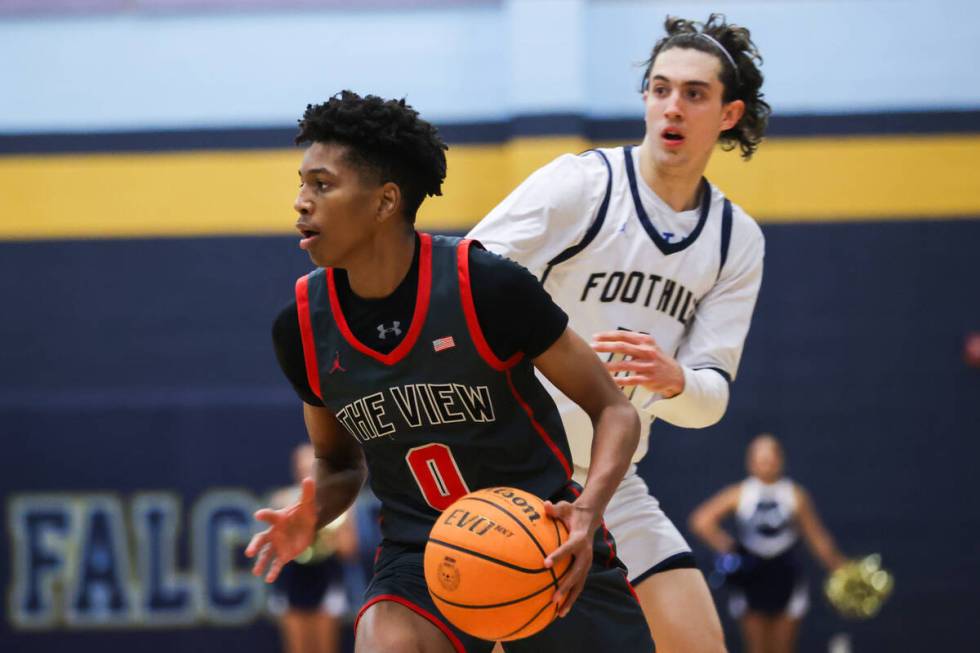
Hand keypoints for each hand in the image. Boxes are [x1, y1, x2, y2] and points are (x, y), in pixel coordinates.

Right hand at [245, 477, 317, 581]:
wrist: (306, 525)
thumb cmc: (304, 513)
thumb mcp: (308, 503)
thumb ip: (307, 492)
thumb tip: (309, 478)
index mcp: (278, 519)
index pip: (269, 516)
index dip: (264, 515)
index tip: (257, 515)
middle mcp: (274, 533)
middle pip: (260, 539)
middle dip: (255, 546)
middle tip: (249, 552)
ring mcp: (277, 545)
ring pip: (266, 555)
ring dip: (261, 563)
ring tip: (255, 572)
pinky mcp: (283, 555)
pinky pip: (276, 564)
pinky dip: (273, 572)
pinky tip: (269, 580)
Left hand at [542, 499, 598, 616]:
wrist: (590, 518)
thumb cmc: (572, 513)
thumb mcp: (565, 507)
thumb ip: (554, 509)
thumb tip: (544, 505)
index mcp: (579, 539)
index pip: (568, 548)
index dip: (557, 556)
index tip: (545, 564)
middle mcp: (585, 554)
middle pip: (576, 573)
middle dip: (565, 586)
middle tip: (553, 598)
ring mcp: (586, 563)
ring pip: (579, 584)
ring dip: (570, 598)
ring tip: (559, 613)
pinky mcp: (585, 569)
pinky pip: (578, 585)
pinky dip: (571, 598)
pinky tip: (561, 610)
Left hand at [591, 330, 684, 397]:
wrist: (675, 375)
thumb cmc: (655, 358)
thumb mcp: (648, 346)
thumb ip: (632, 341)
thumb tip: (608, 339)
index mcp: (645, 341)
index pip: (623, 335)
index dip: (608, 336)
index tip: (595, 337)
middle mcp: (647, 351)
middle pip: (623, 347)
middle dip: (605, 346)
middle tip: (592, 347)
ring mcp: (648, 366)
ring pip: (625, 365)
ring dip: (610, 365)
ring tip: (598, 365)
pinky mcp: (649, 379)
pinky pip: (631, 380)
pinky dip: (619, 380)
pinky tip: (610, 380)